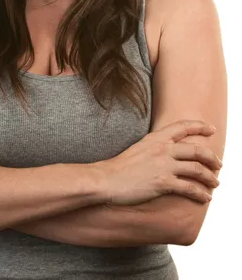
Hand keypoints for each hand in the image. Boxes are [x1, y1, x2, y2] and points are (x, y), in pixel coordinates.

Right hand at [97, 120, 221, 205]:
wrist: (106, 179)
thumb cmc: (119, 167)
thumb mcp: (138, 149)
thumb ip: (154, 148)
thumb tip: (168, 153)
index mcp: (155, 139)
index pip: (182, 127)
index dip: (200, 126)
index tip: (211, 129)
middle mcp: (162, 149)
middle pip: (197, 150)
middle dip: (212, 159)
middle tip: (218, 165)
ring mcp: (164, 166)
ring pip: (198, 170)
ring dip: (210, 178)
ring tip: (215, 183)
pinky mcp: (163, 183)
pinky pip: (190, 188)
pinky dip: (201, 194)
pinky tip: (205, 198)